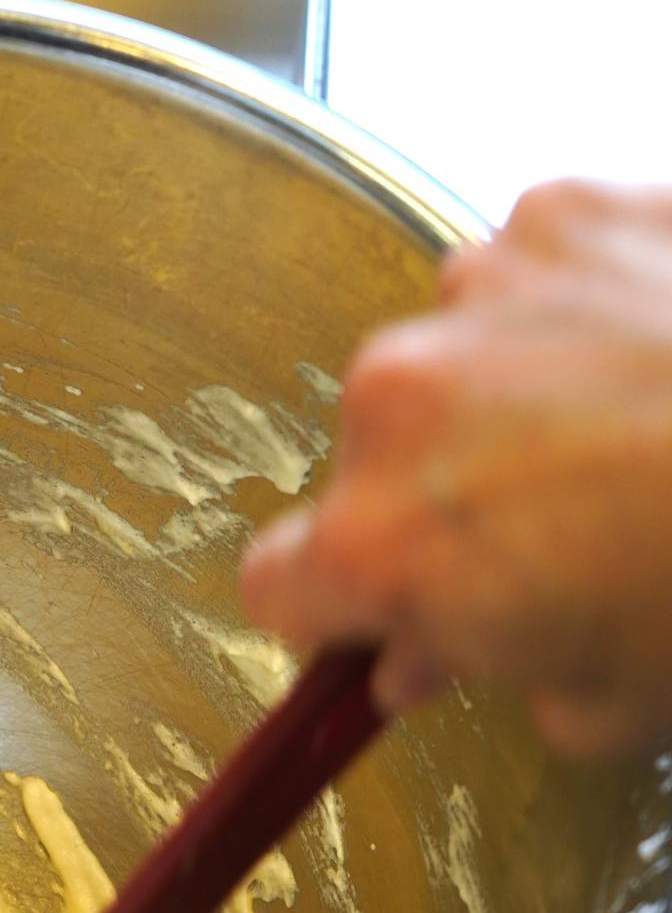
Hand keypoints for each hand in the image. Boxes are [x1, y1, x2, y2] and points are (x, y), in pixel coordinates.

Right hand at [242, 181, 671, 760]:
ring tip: (636, 432)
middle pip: (372, 464)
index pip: (278, 587)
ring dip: (513, 398)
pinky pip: (532, 275)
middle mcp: (402, 399)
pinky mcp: (561, 211)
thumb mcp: (621, 701)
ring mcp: (480, 289)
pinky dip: (578, 313)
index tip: (388, 626)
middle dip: (445, 501)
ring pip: (454, 361)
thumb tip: (446, 654)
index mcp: (395, 540)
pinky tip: (665, 352)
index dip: (336, 616)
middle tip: (561, 535)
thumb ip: (498, 677)